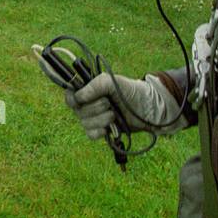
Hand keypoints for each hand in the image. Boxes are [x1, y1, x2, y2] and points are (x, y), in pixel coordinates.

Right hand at [65, 73, 183, 139]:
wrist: (147, 108)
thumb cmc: (130, 91)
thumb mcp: (112, 82)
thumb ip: (95, 85)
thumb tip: (79, 97)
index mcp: (88, 90)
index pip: (70, 96)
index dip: (72, 100)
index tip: (80, 101)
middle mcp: (88, 104)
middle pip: (78, 111)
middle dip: (95, 108)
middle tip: (109, 103)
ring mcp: (94, 118)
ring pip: (85, 123)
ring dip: (101, 120)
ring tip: (114, 115)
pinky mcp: (101, 130)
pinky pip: (91, 134)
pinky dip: (99, 131)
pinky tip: (108, 128)